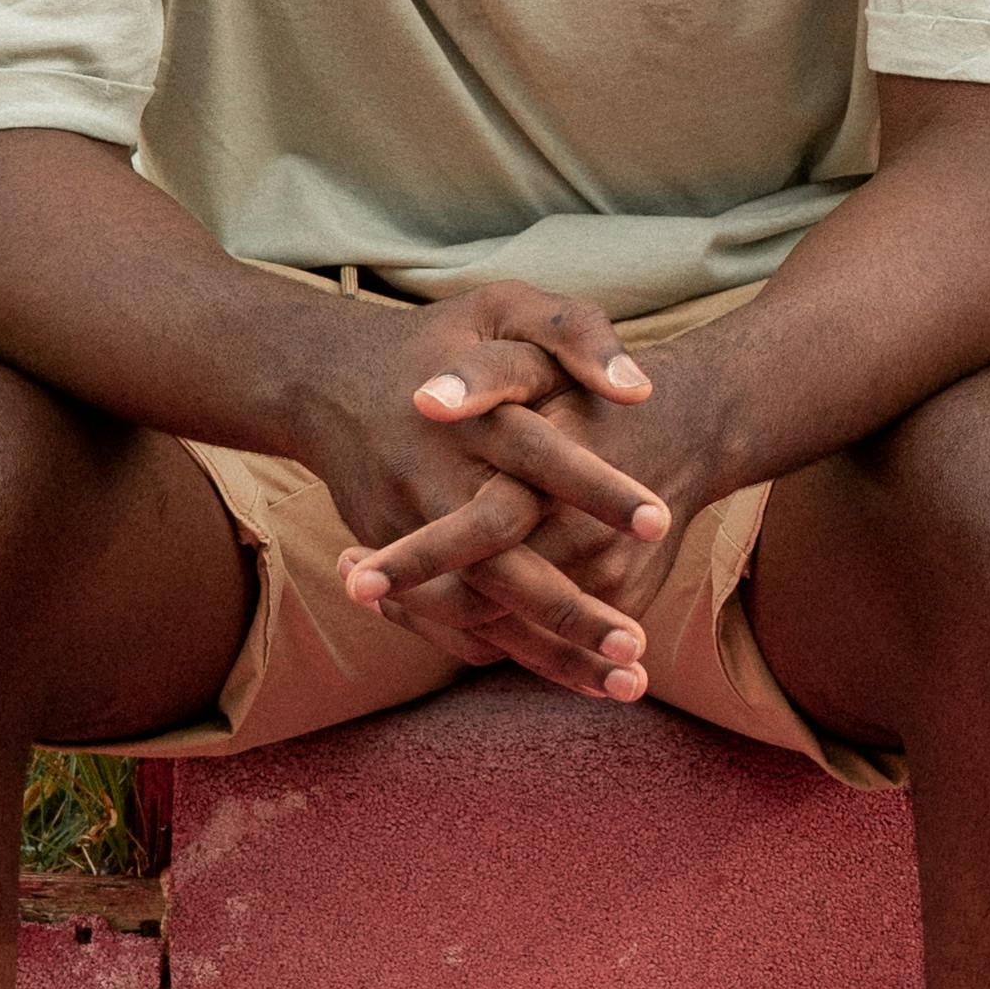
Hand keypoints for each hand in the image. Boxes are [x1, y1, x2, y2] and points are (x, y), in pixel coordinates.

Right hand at [281, 283, 689, 704]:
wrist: (329, 379)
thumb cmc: (443, 339)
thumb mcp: (504, 305)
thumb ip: (574, 331)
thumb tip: (640, 389)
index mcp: (475, 418)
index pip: (540, 456)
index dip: (597, 488)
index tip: (660, 522)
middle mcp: (438, 483)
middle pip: (505, 562)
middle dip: (570, 609)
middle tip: (637, 645)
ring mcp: (413, 534)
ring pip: (482, 611)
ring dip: (550, 653)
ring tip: (626, 683)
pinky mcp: (399, 566)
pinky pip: (455, 625)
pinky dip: (510, 653)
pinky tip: (576, 677)